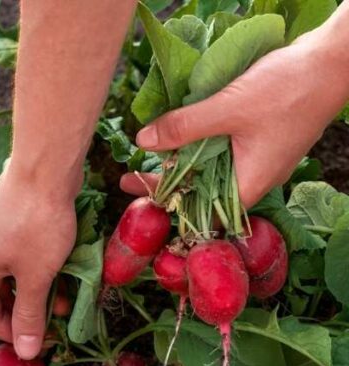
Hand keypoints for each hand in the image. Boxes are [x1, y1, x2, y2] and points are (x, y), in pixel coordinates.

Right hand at [0, 162, 79, 359]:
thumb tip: (24, 352)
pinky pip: (14, 253)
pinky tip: (57, 267)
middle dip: (25, 311)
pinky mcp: (3, 217)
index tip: (42, 341)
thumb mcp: (36, 276)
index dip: (12, 334)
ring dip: (33, 290)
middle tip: (55, 321)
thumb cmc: (37, 224)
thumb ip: (29, 315)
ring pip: (7, 273)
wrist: (43, 167)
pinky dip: (33, 267)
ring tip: (62, 296)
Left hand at [130, 32, 348, 207]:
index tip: (138, 197)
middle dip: (168, 185)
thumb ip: (184, 127)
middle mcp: (255, 176)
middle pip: (203, 191)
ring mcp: (259, 156)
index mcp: (250, 183)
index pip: (202, 211)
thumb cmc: (288, 89)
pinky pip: (223, 149)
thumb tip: (142, 141)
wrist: (332, 61)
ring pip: (212, 169)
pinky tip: (179, 136)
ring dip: (183, 163)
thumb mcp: (228, 108)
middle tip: (130, 179)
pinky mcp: (260, 137)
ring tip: (148, 159)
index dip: (170, 206)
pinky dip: (200, 145)